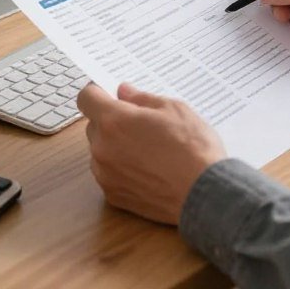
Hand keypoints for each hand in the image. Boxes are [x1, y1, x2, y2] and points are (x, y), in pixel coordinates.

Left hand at [77, 82, 225, 224]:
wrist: (203, 193)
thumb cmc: (192, 147)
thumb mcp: (173, 109)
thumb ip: (142, 98)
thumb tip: (124, 92)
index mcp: (115, 121)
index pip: (86, 98)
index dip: (97, 92)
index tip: (109, 94)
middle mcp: (102, 148)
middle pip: (93, 125)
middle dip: (111, 120)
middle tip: (140, 123)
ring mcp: (105, 175)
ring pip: (100, 150)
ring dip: (115, 145)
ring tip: (147, 149)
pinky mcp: (112, 196)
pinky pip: (108, 173)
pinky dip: (120, 168)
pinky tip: (147, 169)